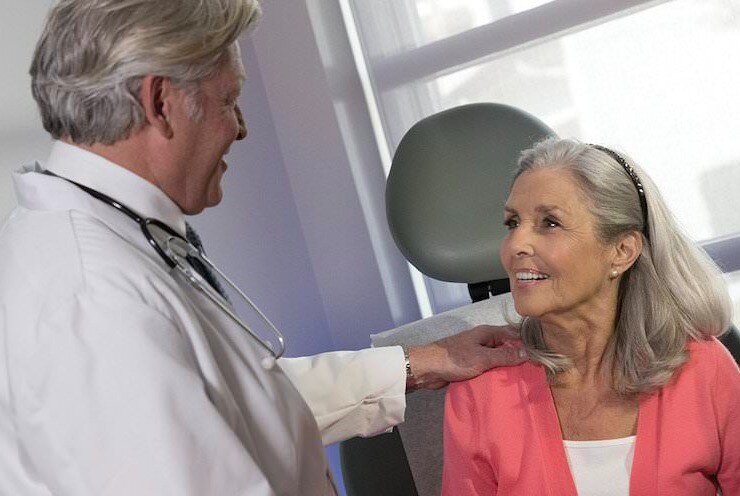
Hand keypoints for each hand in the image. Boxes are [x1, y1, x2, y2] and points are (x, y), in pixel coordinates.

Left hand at [406, 325, 526, 390]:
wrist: (427, 369)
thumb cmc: (454, 359)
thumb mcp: (483, 358)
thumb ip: (505, 355)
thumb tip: (528, 353)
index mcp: (488, 332)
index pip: (514, 335)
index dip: (528, 344)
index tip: (542, 356)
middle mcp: (484, 340)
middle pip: (508, 347)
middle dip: (520, 358)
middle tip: (537, 371)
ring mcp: (478, 352)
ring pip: (499, 359)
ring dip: (508, 368)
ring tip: (525, 380)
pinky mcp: (472, 365)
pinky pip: (489, 368)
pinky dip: (497, 374)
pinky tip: (506, 384)